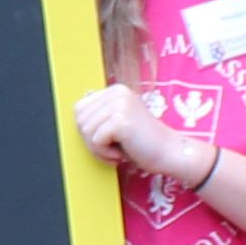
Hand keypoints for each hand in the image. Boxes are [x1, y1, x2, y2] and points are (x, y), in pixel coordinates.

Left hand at [71, 85, 189, 183]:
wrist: (169, 154)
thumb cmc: (143, 144)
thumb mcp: (118, 123)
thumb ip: (100, 116)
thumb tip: (76, 117)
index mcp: (115, 90)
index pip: (80, 109)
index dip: (88, 130)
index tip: (108, 140)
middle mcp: (117, 92)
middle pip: (80, 120)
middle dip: (92, 141)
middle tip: (113, 149)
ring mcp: (119, 104)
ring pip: (86, 132)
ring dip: (98, 150)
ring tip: (118, 151)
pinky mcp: (121, 120)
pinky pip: (95, 141)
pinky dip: (105, 154)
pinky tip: (121, 154)